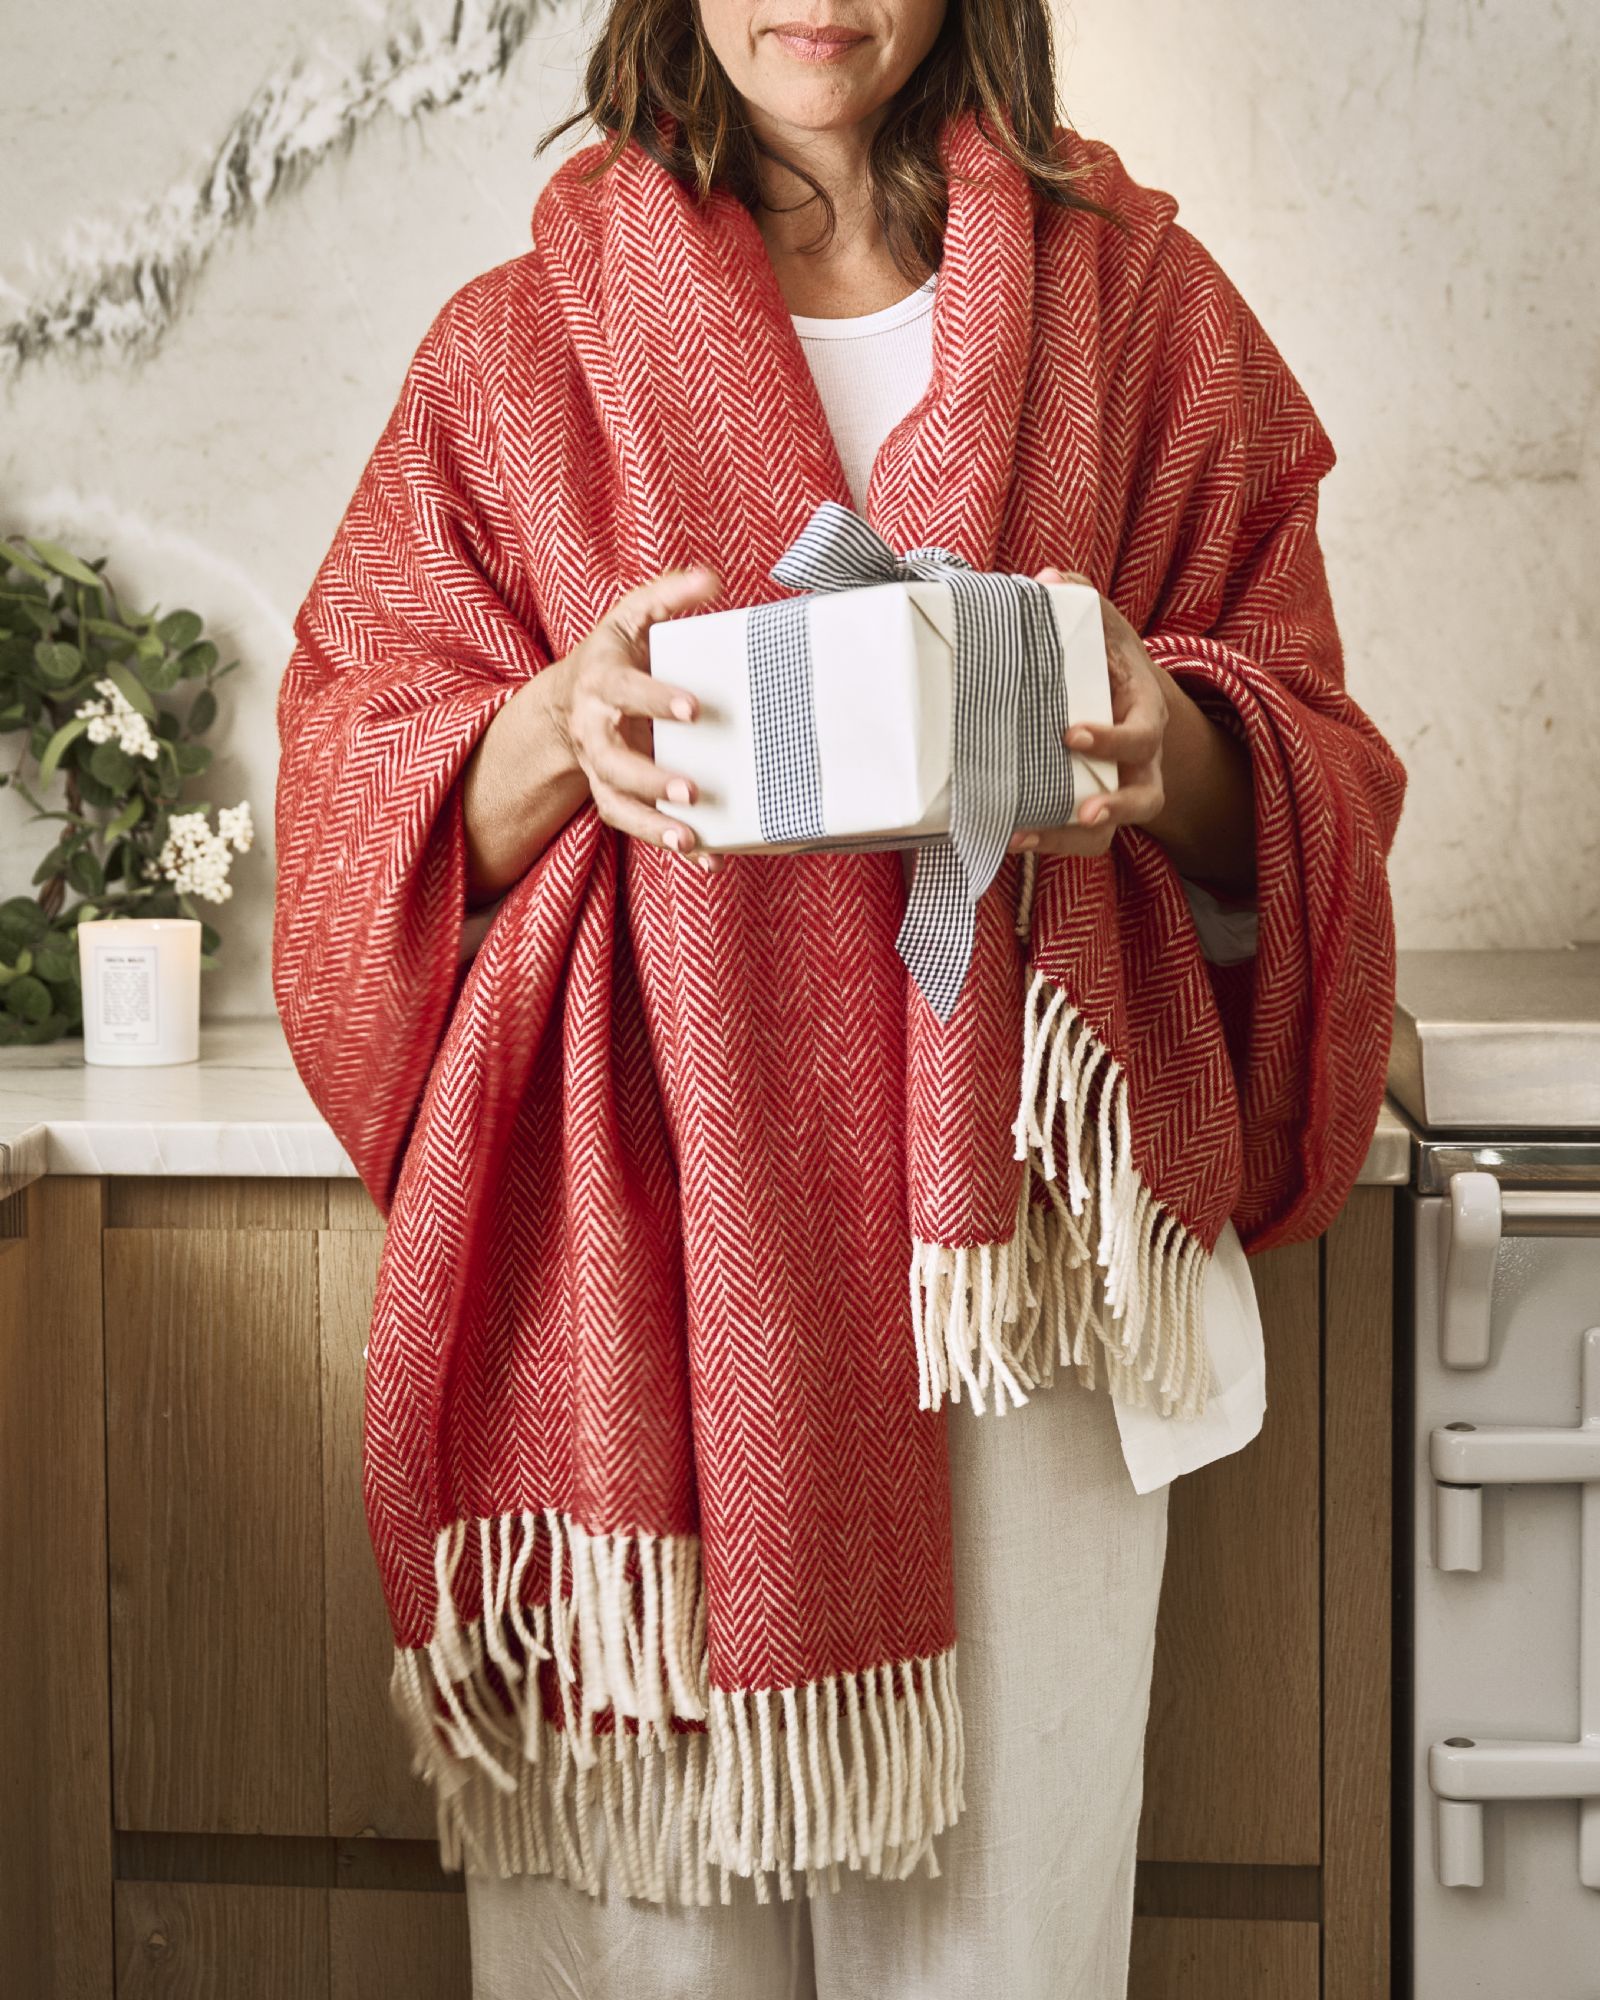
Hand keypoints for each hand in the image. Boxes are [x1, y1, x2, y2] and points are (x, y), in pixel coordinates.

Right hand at [552, 565, 728, 872]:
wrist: (571, 699)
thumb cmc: (615, 654)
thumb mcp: (633, 616)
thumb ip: (668, 596)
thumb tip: (709, 578)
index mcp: (600, 682)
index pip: (624, 691)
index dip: (655, 699)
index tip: (693, 709)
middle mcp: (594, 731)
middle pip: (612, 761)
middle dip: (649, 778)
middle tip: (690, 791)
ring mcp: (600, 769)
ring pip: (617, 804)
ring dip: (653, 825)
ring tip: (690, 838)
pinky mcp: (613, 795)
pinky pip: (634, 826)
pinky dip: (666, 843)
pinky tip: (706, 856)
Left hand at [1006, 565, 1167, 857]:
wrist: (1123, 696)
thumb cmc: (1108, 658)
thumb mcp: (1104, 624)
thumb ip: (1082, 597)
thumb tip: (1048, 578)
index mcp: (1145, 712)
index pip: (1143, 732)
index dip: (1113, 740)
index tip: (1071, 735)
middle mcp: (1143, 761)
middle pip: (1146, 795)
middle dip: (1115, 804)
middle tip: (1082, 809)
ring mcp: (1121, 789)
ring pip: (1114, 830)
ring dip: (1073, 838)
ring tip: (1027, 836)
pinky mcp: (1094, 810)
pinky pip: (1084, 841)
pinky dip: (1052, 844)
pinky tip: (1012, 837)